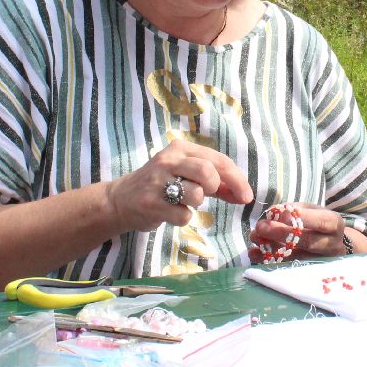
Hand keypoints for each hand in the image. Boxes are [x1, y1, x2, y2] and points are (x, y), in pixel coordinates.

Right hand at [103, 140, 252, 232]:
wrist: (120, 200)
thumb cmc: (161, 186)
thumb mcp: (185, 174)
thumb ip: (215, 182)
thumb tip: (243, 195)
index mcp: (180, 148)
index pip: (218, 159)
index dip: (237, 179)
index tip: (246, 196)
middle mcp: (168, 160)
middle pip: (208, 171)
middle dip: (215, 187)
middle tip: (209, 194)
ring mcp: (157, 182)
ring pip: (197, 194)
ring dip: (197, 203)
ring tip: (183, 201)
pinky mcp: (151, 204)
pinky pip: (183, 215)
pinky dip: (182, 217)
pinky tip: (170, 212)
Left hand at [246, 203, 350, 261]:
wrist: (333, 245)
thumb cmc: (318, 223)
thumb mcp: (313, 210)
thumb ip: (295, 210)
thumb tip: (274, 212)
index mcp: (334, 224)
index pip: (321, 221)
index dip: (303, 218)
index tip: (280, 212)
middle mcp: (330, 245)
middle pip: (308, 241)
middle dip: (281, 233)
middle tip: (261, 226)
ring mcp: (320, 261)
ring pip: (296, 257)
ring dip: (271, 248)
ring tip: (254, 237)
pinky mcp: (307, 272)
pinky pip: (287, 268)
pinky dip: (268, 260)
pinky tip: (254, 253)